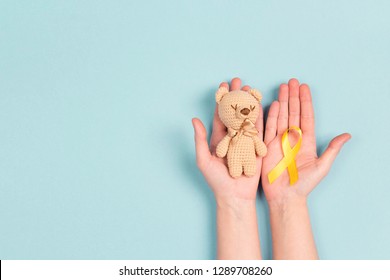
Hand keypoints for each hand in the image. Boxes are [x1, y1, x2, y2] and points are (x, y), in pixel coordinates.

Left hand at [192, 77, 263, 258]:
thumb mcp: (204, 160)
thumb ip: (200, 139)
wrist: (235, 195)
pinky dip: (261, 115)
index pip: (219, 115)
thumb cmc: (216, 180)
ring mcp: (244, 140)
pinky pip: (259, 129)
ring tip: (250, 88)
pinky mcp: (256, 146)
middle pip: (234, 111)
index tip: (222, 86)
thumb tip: (194, 119)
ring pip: (247, 117)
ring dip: (248, 102)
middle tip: (237, 80)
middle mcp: (232, 137)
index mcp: (218, 138)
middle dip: (235, 96)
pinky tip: (262, 104)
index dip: (220, 100)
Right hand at [261, 78, 350, 203]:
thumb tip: (347, 135)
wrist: (285, 196)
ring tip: (283, 87)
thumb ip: (332, 149)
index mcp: (306, 141)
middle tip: (292, 81)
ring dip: (283, 101)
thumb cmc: (304, 184)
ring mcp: (279, 141)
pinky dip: (272, 116)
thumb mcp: (322, 166)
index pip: (306, 117)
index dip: (305, 102)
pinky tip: (274, 104)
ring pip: (282, 116)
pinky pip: (269, 128)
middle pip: (293, 112)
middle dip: (293, 96)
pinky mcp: (267, 146)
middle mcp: (292, 138)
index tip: (304, 87)